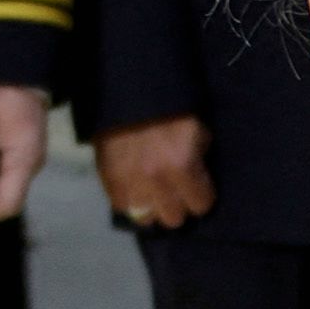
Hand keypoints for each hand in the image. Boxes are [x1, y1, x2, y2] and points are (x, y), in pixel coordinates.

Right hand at [96, 114, 213, 228]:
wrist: (129, 89)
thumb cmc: (171, 107)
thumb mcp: (197, 129)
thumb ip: (199, 158)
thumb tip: (196, 176)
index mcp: (183, 166)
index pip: (201, 205)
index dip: (201, 195)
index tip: (197, 186)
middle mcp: (156, 181)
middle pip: (173, 218)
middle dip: (177, 204)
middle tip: (174, 190)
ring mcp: (130, 182)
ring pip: (146, 218)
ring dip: (151, 207)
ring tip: (152, 192)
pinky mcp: (109, 179)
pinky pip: (121, 206)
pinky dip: (129, 200)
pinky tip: (134, 187)